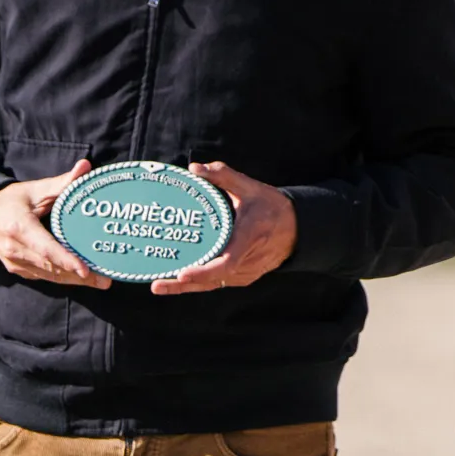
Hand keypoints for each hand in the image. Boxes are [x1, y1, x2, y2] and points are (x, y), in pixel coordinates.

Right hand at [0, 160, 111, 288]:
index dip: (66, 260)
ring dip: (73, 281)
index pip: (45, 249)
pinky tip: (80, 279)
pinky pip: (42, 277)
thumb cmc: (11, 200)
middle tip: (105, 281)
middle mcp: (15, 249)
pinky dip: (61, 278)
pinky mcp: (16, 269)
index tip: (85, 270)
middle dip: (78, 276)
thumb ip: (61, 182)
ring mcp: (14, 262)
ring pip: (48, 276)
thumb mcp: (35, 189)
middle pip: (51, 267)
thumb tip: (85, 166)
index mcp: (19, 227)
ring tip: (100, 282)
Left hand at [151, 161, 296, 295]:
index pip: (227, 262)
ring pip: (214, 285)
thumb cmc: (271, 205)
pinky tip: (179, 280)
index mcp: (248, 237)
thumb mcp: (250, 187)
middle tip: (157, 284)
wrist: (297, 228)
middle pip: (213, 280)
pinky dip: (200, 283)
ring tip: (159, 285)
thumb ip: (223, 176)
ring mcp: (247, 272)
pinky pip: (220, 283)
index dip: (204, 271)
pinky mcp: (245, 277)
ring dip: (188, 287)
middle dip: (184, 285)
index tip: (183, 272)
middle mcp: (248, 260)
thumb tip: (195, 168)